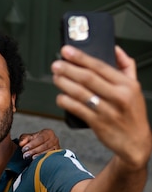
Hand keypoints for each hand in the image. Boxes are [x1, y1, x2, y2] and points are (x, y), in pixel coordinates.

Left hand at [18, 129, 59, 158]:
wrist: (40, 145)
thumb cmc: (34, 141)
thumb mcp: (28, 138)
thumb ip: (24, 139)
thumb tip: (21, 143)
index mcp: (48, 132)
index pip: (41, 138)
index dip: (32, 144)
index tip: (24, 149)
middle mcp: (54, 139)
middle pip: (45, 145)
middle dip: (34, 151)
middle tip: (25, 155)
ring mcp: (57, 147)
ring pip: (48, 152)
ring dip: (38, 156)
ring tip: (29, 158)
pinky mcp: (57, 154)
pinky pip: (50, 157)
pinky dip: (43, 159)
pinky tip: (37, 161)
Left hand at [52, 45, 151, 169]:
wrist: (135, 142)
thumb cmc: (133, 114)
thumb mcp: (135, 87)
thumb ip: (126, 66)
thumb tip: (115, 48)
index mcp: (127, 84)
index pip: (101, 66)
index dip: (81, 57)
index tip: (67, 51)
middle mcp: (118, 96)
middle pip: (88, 78)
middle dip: (68, 69)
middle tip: (56, 64)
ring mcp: (108, 111)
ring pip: (81, 93)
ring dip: (65, 84)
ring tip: (56, 78)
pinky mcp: (98, 124)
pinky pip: (78, 110)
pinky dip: (66, 102)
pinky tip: (60, 97)